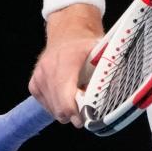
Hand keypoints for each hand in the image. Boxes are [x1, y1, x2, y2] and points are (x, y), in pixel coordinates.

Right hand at [29, 3, 102, 127]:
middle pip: (59, 109)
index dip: (76, 113)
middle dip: (74, 114)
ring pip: (53, 110)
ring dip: (67, 109)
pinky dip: (57, 105)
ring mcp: (39, 78)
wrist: (68, 32)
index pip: (66, 98)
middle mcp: (48, 70)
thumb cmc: (86, 44)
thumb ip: (107, 71)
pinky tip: (67, 92)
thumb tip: (118, 91)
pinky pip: (46, 105)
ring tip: (78, 94)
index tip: (86, 118)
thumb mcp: (102, 52)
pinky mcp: (34, 84)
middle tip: (87, 106)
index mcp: (66, 62)